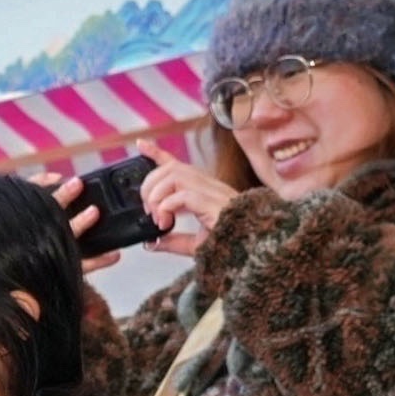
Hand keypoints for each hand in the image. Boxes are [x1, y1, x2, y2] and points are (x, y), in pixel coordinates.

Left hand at [49, 162, 236, 268]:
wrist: (254, 251)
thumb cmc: (232, 245)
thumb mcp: (196, 245)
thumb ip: (174, 242)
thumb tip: (153, 242)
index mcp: (204, 190)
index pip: (177, 165)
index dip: (157, 153)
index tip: (140, 145)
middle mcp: (209, 186)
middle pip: (171, 168)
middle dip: (150, 185)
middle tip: (147, 210)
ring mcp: (214, 192)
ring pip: (175, 175)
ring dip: (157, 195)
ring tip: (156, 217)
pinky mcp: (215, 203)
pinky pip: (184, 195)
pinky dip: (167, 207)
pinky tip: (165, 222)